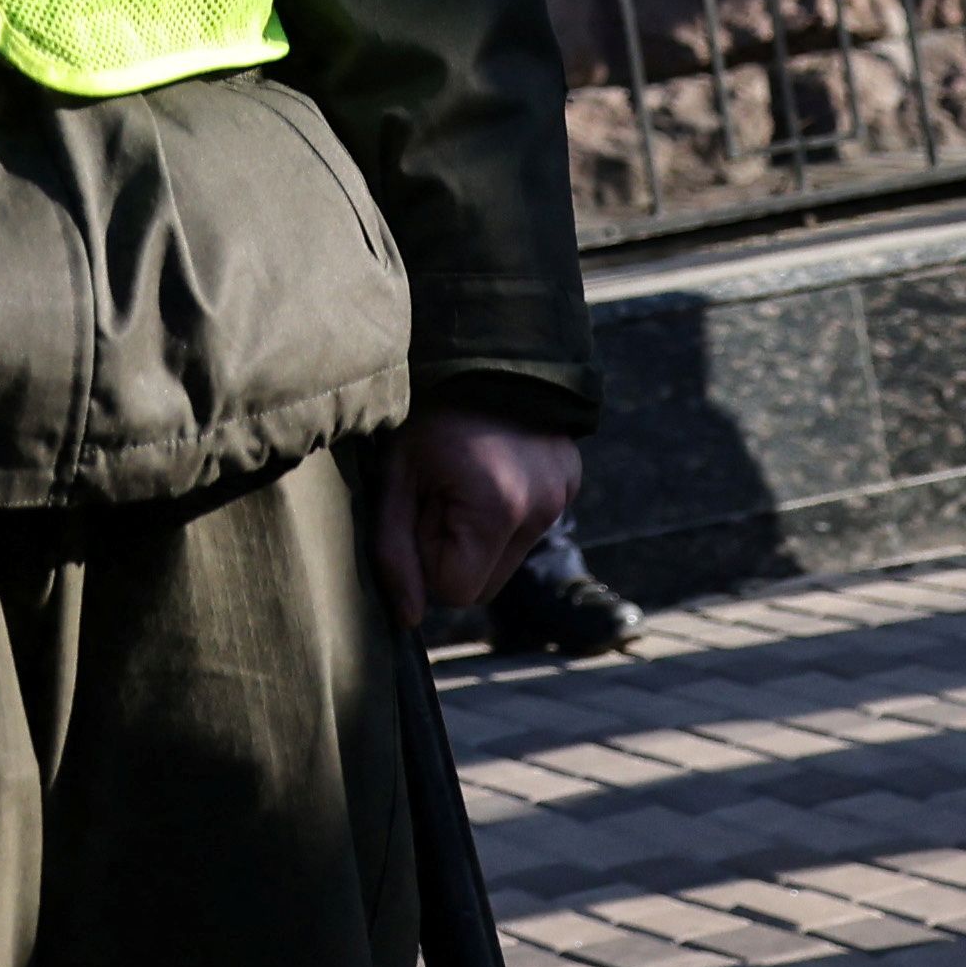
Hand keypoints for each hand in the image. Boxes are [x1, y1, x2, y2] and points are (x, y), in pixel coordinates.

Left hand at [390, 403, 584, 630]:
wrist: (482, 347)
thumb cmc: (427, 414)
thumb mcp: (397, 477)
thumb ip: (395, 552)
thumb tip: (408, 618)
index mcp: (498, 508)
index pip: (458, 592)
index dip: (429, 558)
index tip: (422, 508)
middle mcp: (542, 509)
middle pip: (486, 583)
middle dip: (456, 552)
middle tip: (440, 494)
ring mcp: (562, 496)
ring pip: (508, 557)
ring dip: (481, 534)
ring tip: (464, 478)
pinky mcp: (571, 482)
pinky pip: (530, 525)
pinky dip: (506, 511)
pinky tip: (492, 467)